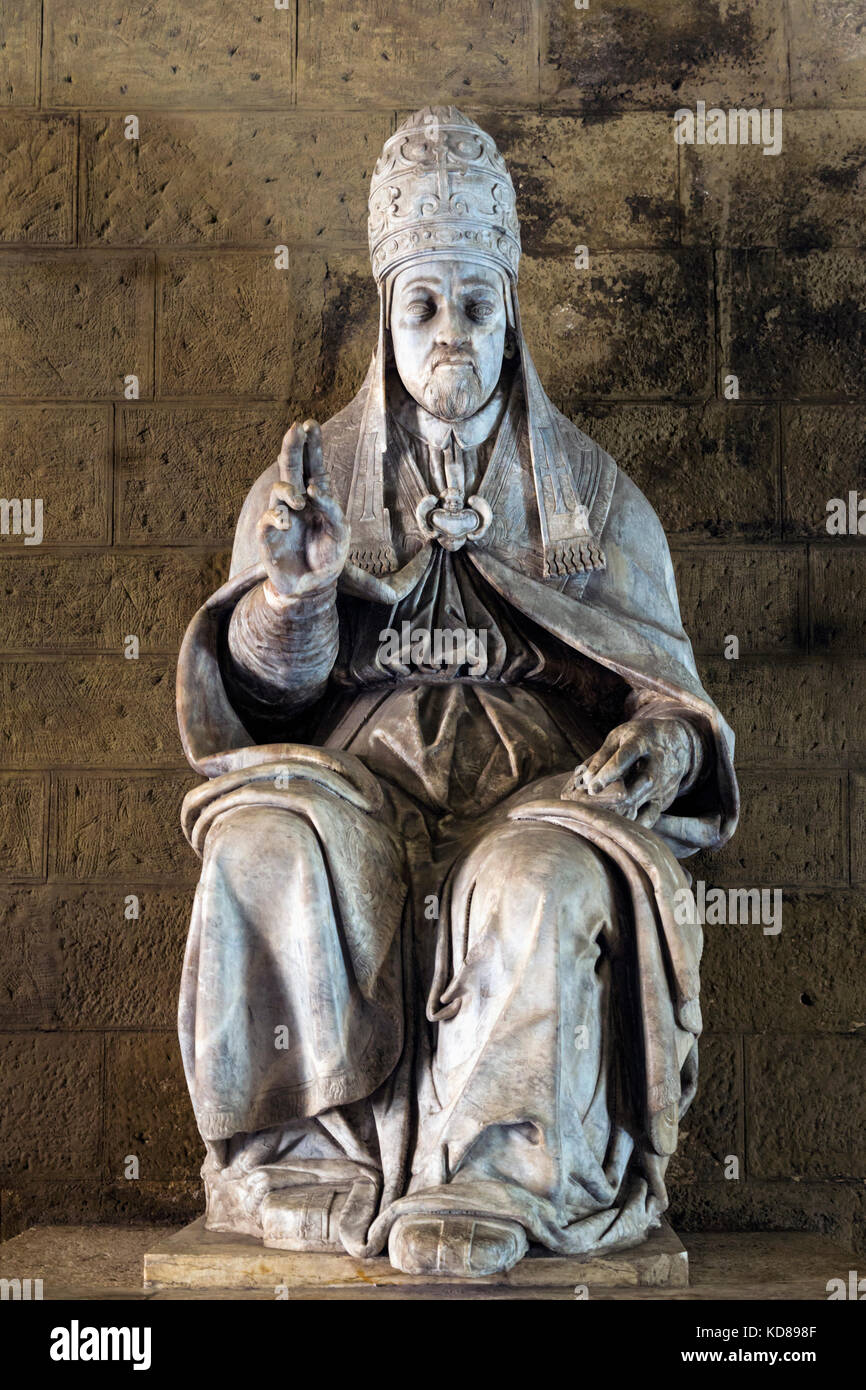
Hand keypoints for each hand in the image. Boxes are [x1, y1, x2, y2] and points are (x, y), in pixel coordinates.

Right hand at [258, 420, 348, 600]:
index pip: (314, 466)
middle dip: (292, 447)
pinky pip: (269, 516)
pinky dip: (277, 515)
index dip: (312, 446)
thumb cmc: (328, 558)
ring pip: (278, 487)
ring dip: (287, 488)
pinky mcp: (269, 535)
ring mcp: (282, 516)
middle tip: (296, 428)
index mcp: (317, 499)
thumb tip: (313, 488)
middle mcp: (298, 503)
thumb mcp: (341, 533)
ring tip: (299, 501)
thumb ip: (332, 509)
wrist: (312, 588)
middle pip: (291, 467)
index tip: (310, 424)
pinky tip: (286, 520)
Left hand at [561, 717, 692, 827]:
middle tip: (587, 806)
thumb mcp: (620, 736)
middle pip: (633, 789)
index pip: (623, 759)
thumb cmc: (640, 738)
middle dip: (608, 801)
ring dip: (615, 815)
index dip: (606, 774)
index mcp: (641, 743)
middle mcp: (655, 766)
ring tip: (596, 816)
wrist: (679, 743)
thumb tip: (585, 780)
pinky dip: (629, 824)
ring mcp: (661, 786)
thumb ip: (601, 756)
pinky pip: (647, 819)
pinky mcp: (664, 801)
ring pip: (638, 807)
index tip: (591, 788)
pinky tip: (613, 824)